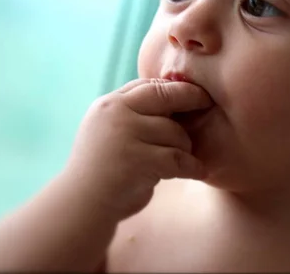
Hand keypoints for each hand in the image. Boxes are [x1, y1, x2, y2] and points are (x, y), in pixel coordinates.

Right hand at [64, 79, 212, 218]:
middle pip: (165, 95)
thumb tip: (175, 98)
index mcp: (109, 105)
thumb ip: (133, 115)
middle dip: (191, 98)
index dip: (174, 88)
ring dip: (185, 148)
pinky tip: (199, 172)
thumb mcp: (109, 132)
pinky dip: (192, 166)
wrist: (81, 205)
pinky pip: (178, 158)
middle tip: (208, 103)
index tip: (194, 93)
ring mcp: (126, 134)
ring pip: (175, 132)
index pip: (148, 85)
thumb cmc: (102, 171)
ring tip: (185, 159)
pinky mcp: (138, 160)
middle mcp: (116, 113)